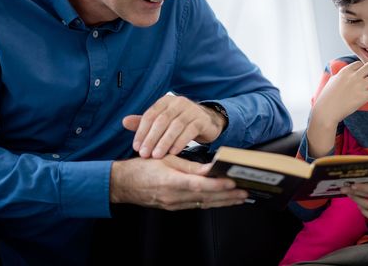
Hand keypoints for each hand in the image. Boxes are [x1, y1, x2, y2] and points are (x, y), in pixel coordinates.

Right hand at [110, 155, 247, 209]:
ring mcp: (174, 204)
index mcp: (171, 182)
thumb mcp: (166, 159)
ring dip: (223, 201)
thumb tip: (211, 169)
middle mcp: (174, 197)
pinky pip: (196, 205)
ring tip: (240, 197)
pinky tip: (222, 200)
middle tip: (245, 191)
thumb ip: (190, 166)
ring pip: (204, 204)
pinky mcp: (174, 207)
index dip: (217, 186)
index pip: (199, 186)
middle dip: (228, 196)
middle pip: (206, 198)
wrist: (122, 184)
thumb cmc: (142, 167)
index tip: (232, 183)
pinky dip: (211, 202)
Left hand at [122, 94, 226, 157]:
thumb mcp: (162, 121)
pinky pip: (189, 131)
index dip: (141, 131)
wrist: (206, 121)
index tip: (136, 147)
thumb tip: (124, 122)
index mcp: (165, 101)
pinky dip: (180, 142)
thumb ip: (144, 122)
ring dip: (164, 142)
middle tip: (144, 154)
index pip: (150, 115)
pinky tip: (173, 152)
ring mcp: (191, 110)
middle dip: (151, 138)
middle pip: (162, 120)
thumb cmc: (180, 122)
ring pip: (175, 126)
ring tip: (157, 155)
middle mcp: (178, 102)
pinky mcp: (201, 120)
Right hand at [306, 57, 367, 156]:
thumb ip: (337, 76)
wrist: (326, 111)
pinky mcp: (363, 97)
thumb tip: (338, 74)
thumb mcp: (331, 82)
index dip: (363, 64)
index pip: (358, 64)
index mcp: (345, 72)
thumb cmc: (326, 98)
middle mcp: (353, 76)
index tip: (367, 66)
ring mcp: (359, 86)